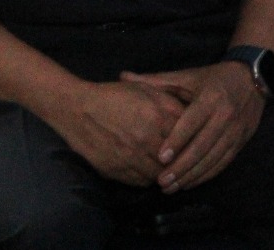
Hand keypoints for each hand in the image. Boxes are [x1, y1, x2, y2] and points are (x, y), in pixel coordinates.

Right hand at [49, 79, 186, 186]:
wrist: (77, 109)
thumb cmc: (115, 96)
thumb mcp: (147, 91)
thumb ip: (171, 104)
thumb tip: (192, 118)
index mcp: (156, 117)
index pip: (186, 137)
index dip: (193, 141)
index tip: (195, 143)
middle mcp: (145, 139)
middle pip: (175, 159)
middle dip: (180, 160)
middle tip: (182, 159)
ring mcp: (129, 158)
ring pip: (159, 175)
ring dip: (164, 172)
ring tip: (166, 167)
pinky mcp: (115, 171)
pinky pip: (140, 182)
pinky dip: (147, 178)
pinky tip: (147, 169)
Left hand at [121, 63, 264, 192]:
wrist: (251, 78)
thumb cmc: (212, 79)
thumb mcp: (186, 76)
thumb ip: (155, 81)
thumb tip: (123, 77)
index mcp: (210, 97)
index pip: (192, 122)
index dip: (177, 141)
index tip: (160, 157)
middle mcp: (225, 115)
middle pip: (203, 145)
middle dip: (182, 166)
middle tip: (161, 182)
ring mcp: (236, 129)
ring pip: (213, 157)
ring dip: (193, 175)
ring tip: (172, 187)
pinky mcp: (242, 140)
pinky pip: (224, 162)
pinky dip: (207, 175)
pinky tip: (190, 183)